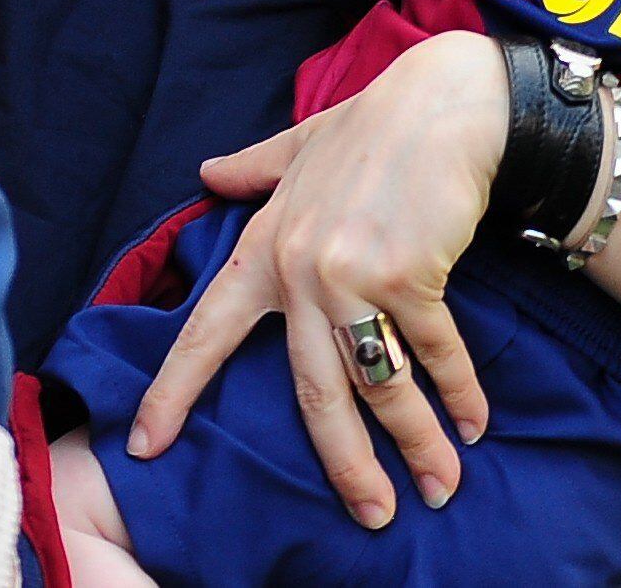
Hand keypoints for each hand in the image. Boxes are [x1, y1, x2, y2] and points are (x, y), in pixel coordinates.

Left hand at [129, 31, 507, 526]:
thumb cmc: (374, 127)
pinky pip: (432, 354)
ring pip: (377, 387)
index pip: (205, 332)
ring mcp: (349, 275)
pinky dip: (459, 394)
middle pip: (311, 394)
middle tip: (366, 517)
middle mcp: (297, 271)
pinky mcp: (407, 274)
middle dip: (343, 466)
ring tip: (437, 490)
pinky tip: (475, 426)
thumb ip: (253, 168)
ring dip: (415, 446)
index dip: (174, 391)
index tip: (145, 446)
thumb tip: (207, 171)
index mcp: (262, 248)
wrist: (443, 104)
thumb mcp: (300, 146)